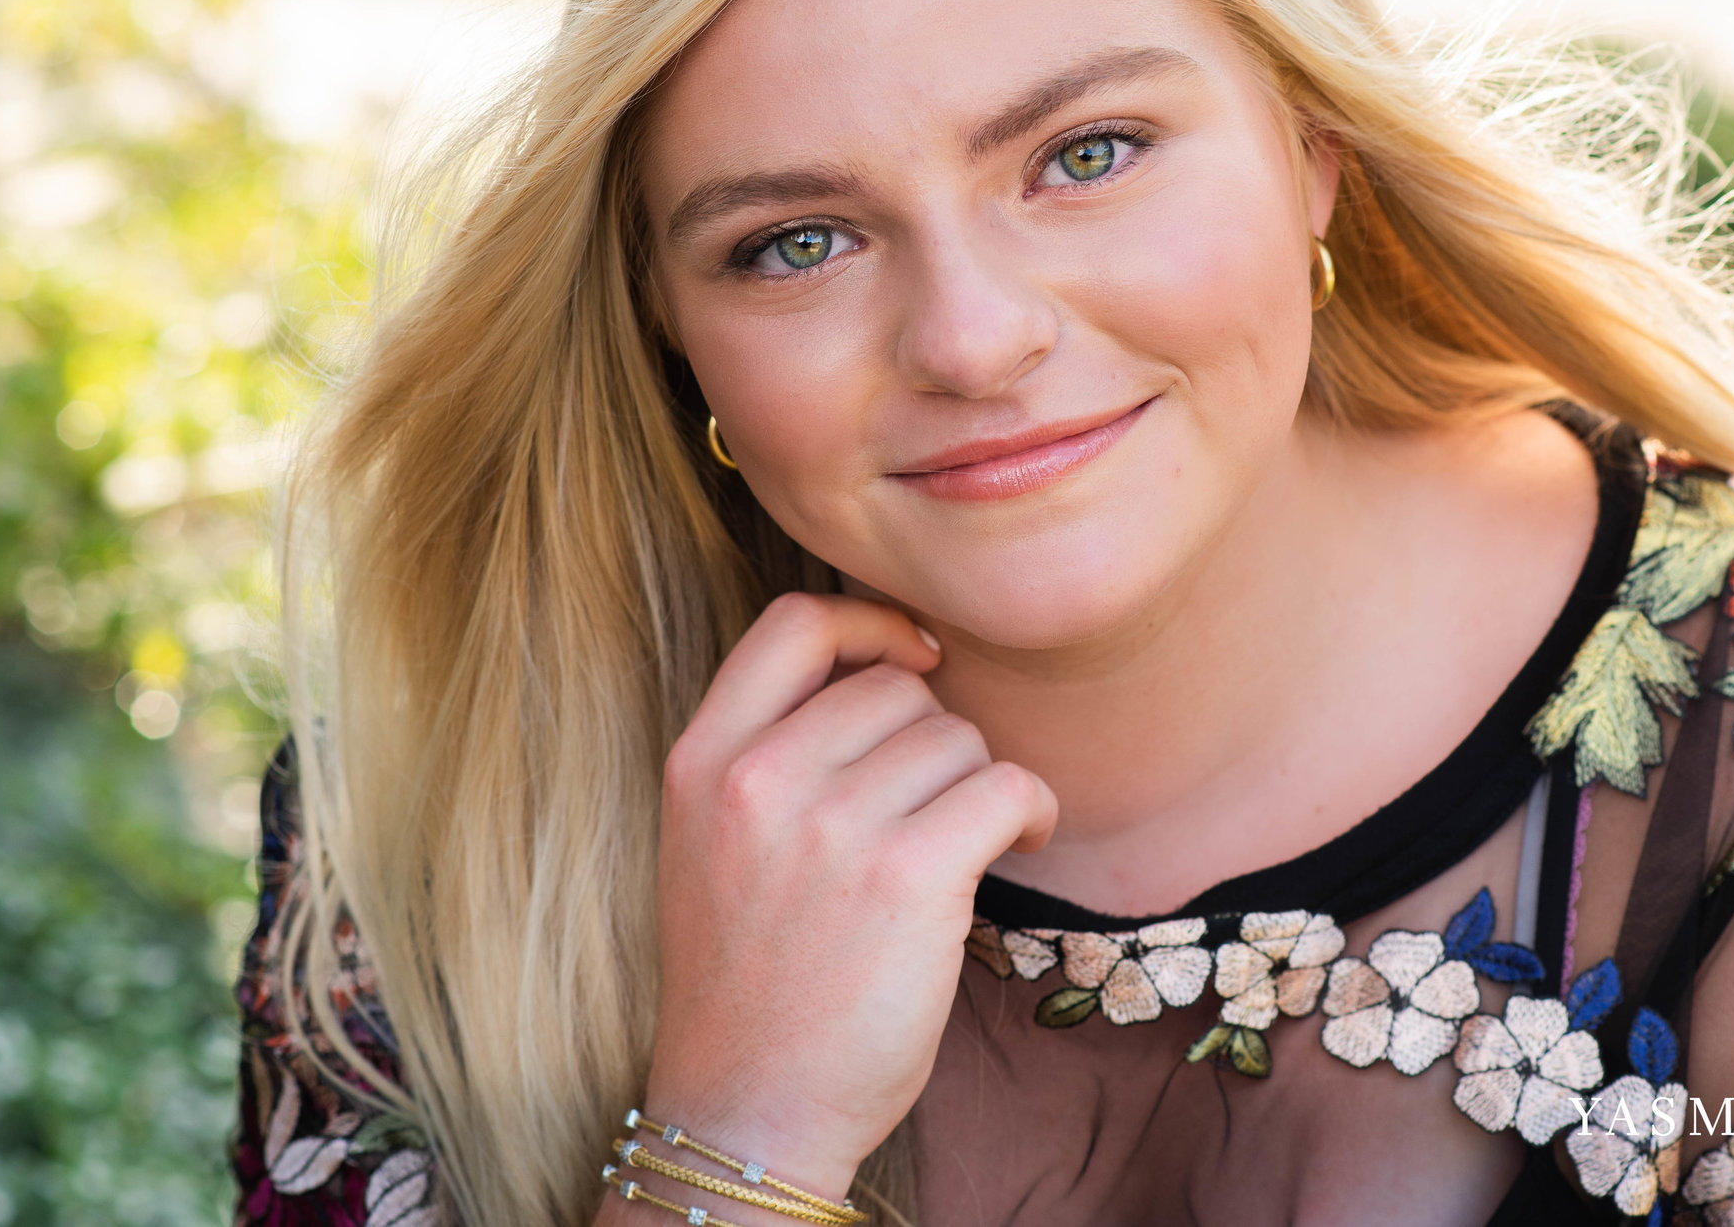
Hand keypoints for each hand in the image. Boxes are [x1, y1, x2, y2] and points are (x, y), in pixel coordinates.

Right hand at [641, 593, 1058, 1200]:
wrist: (749, 1109)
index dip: (870, 624)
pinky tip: (1019, 844)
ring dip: (979, 786)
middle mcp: (758, 779)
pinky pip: (1007, 786)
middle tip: (934, 809)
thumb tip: (888, 668)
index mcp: (701, 760)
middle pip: (895, 690)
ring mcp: (832, 826)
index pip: (793, 624)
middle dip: (933, 741)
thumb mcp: (709, 842)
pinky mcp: (908, 877)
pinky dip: (1032, 810)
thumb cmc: (750, 980)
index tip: (913, 661)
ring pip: (957, 739)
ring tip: (966, 844)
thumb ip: (768, 751)